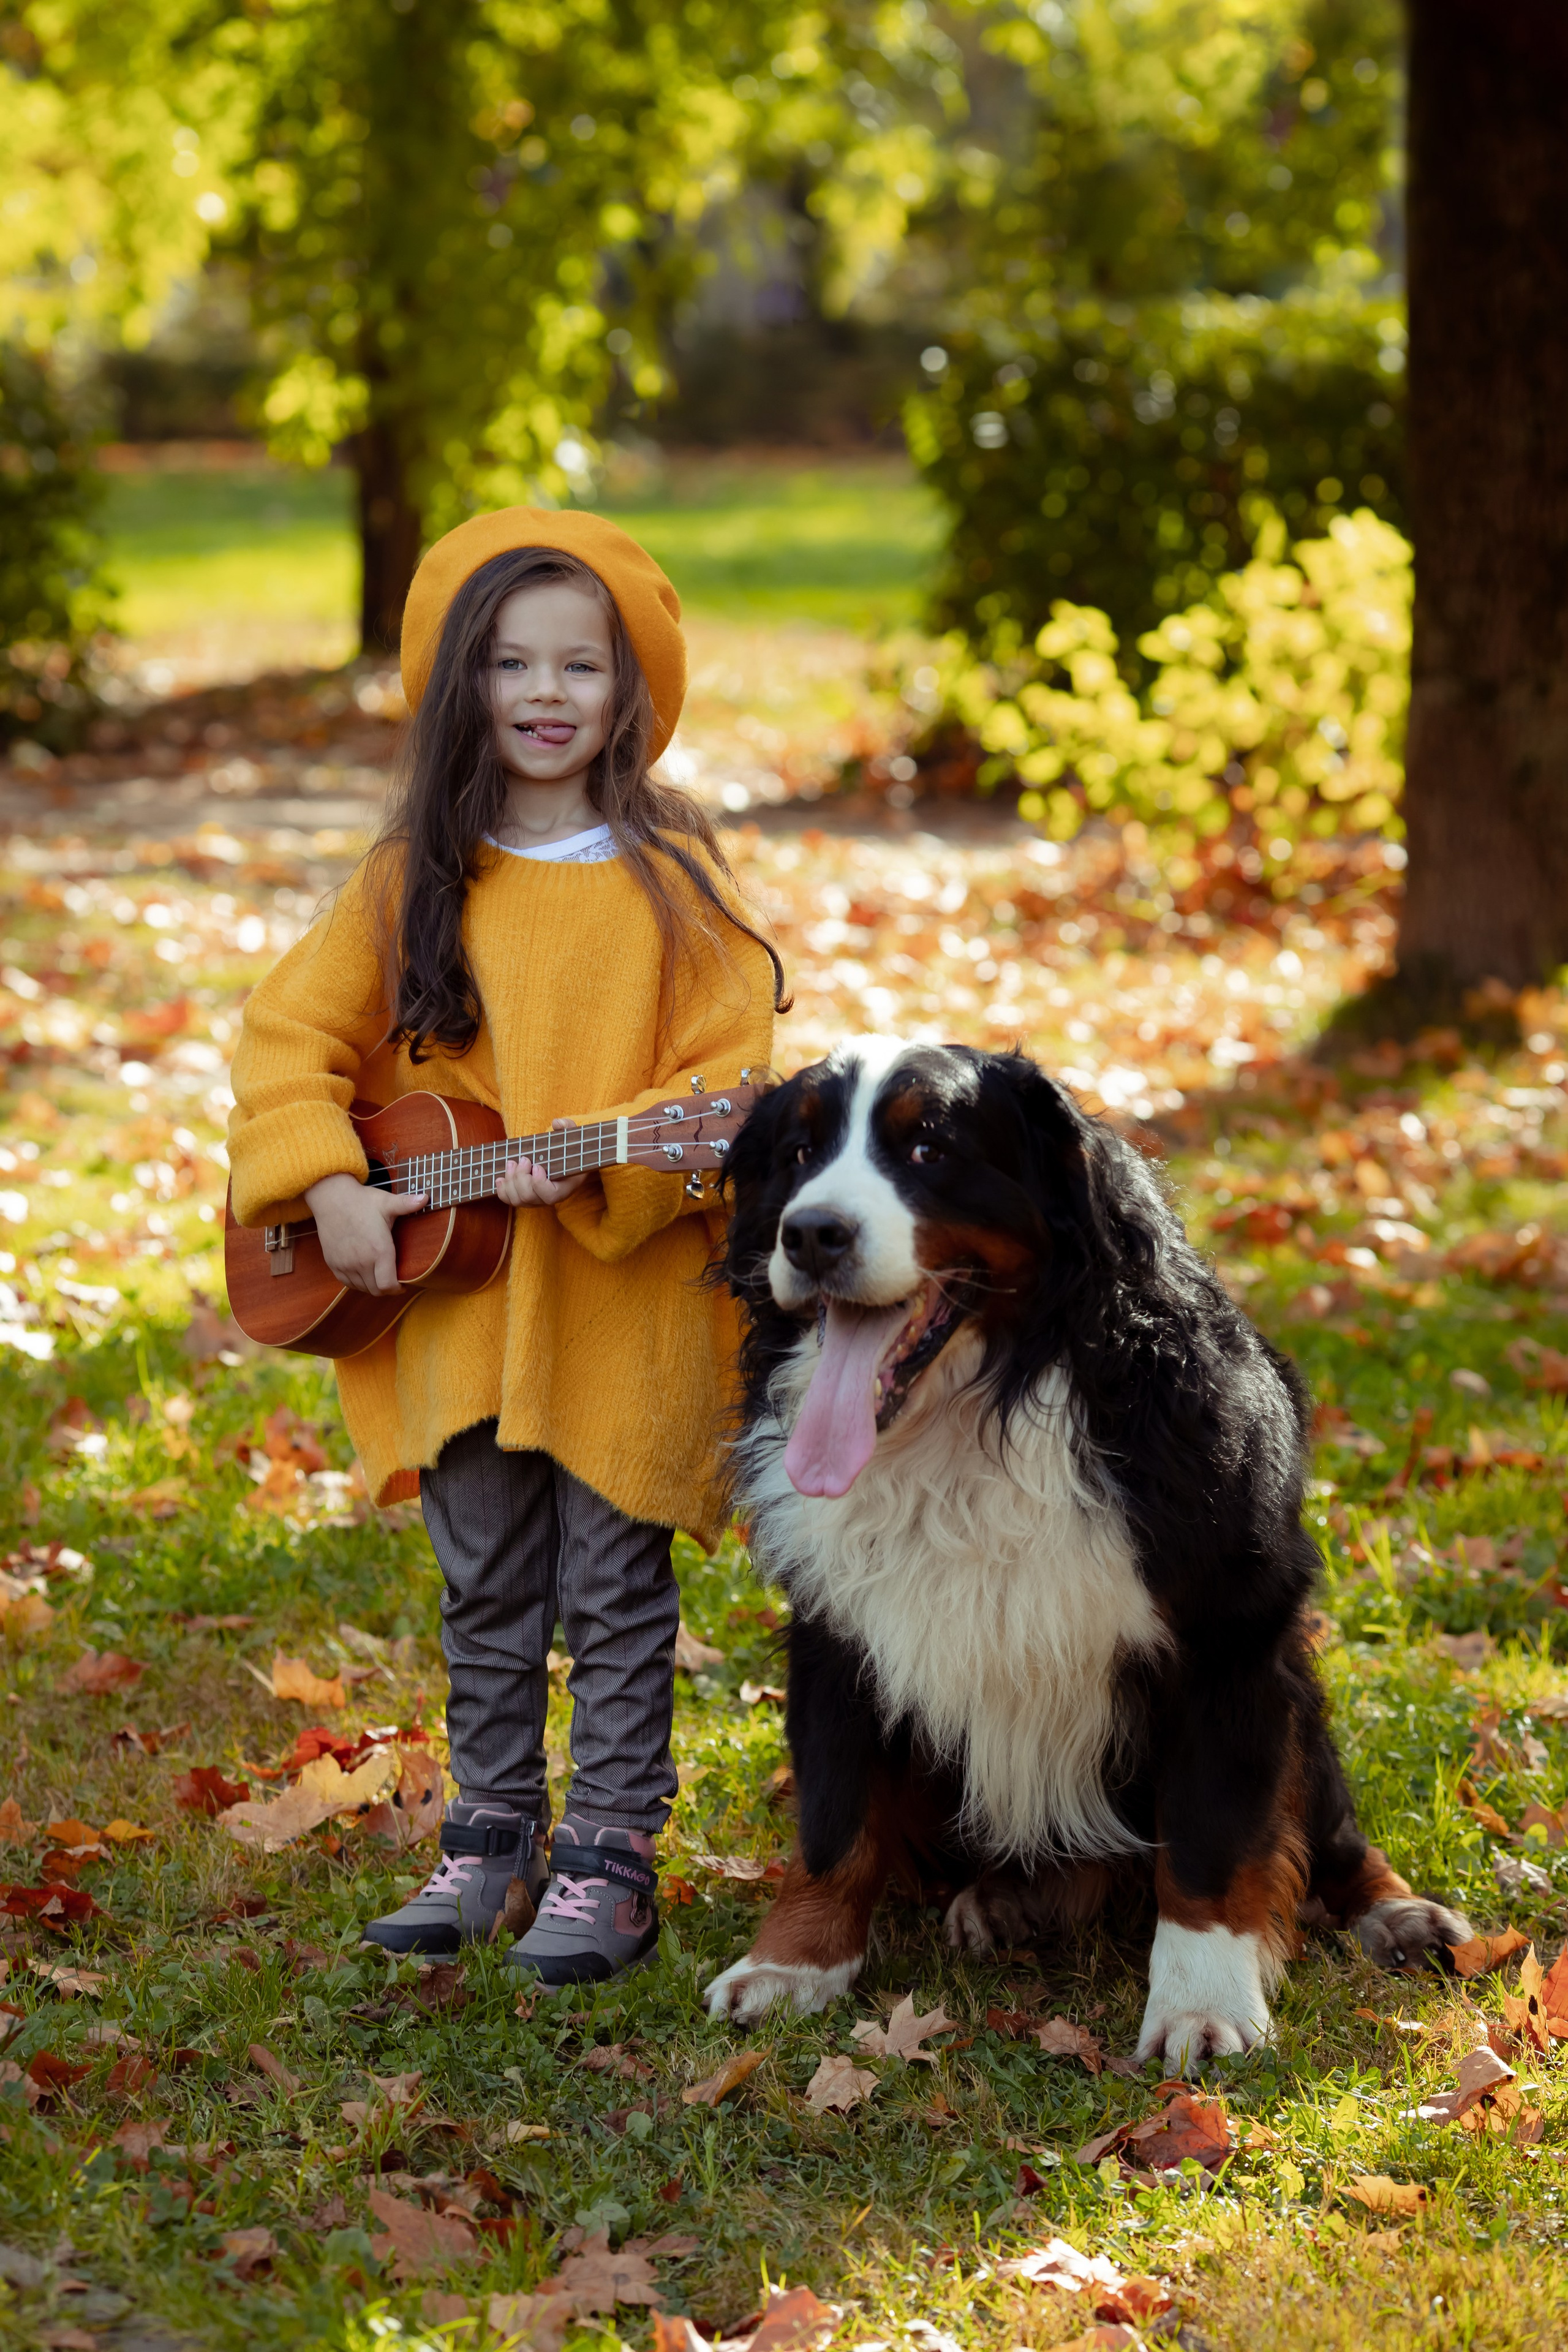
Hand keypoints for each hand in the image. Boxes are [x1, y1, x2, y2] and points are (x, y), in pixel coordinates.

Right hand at [304, 1170, 427, 1295]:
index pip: (388, 1286)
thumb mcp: (386, 1202)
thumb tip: (426, 1197)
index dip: (397, 1289)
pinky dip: (357, 1282)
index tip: (403, 1283)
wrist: (330, 1198)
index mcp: (379, 1250)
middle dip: (387, 1289)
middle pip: (376, 1291)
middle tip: (393, 1280)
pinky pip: (347, 1283)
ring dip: (372, 1286)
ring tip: (379, 1275)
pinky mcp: (333, 1264)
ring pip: (362, 1288)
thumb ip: (407, 1204)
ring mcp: (345, 1264)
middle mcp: (361, 1261)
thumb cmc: (361, 1201)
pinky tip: (364, 1272)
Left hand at [495, 1116, 587, 1207]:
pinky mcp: (524, 1198)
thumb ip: (568, 1127)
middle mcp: (549, 1198)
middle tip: (523, 1159)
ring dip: (510, 1180)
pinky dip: (502, 1190)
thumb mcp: (572, 1137)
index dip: (539, 1183)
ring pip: (517, 1200)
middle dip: (520, 1177)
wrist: (565, 1163)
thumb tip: (557, 1123)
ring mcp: (536, 1200)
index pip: (550, 1196)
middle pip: (529, 1197)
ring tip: (512, 1163)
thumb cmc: (568, 1150)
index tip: (537, 1166)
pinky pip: (509, 1200)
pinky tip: (501, 1178)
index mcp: (564, 1187)